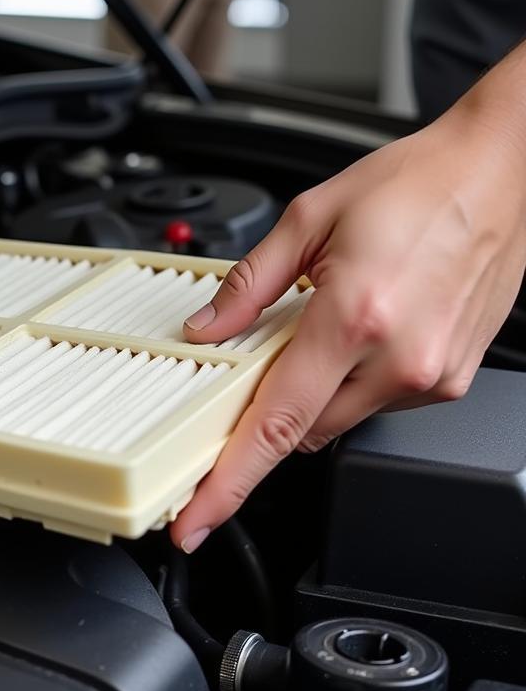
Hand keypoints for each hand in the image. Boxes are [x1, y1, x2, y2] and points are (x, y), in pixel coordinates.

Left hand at [171, 101, 525, 552]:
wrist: (500, 171)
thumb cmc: (416, 185)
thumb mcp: (309, 218)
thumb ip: (248, 286)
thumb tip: (207, 330)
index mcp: (353, 317)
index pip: (274, 425)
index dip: (227, 482)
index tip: (196, 520)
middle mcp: (398, 359)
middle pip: (301, 432)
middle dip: (272, 408)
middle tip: (270, 356)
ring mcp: (432, 376)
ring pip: (339, 421)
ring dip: (317, 390)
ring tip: (333, 324)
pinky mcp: (451, 380)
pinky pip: (378, 404)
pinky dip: (355, 381)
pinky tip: (365, 332)